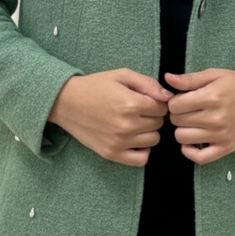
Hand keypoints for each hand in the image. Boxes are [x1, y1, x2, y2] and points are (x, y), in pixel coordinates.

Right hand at [48, 69, 171, 166]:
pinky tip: (134, 139)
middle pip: (158, 124)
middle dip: (152, 115)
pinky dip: (142, 150)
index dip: (157, 101)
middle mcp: (127, 125)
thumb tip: (168, 97)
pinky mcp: (112, 154)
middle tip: (138, 109)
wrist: (66, 102)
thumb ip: (148, 84)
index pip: (162, 107)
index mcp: (131, 103)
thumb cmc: (95, 86)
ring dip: (148, 131)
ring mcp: (120, 142)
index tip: (146, 99)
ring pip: (153, 140)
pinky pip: (141, 160)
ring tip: (135, 122)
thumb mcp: (122, 75)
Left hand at [165, 69, 234, 164]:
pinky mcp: (226, 148)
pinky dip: (190, 151)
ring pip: (182, 138)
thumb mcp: (214, 74)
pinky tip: (193, 141)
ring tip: (192, 122)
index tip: (182, 99)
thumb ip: (190, 79)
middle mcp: (215, 118)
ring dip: (182, 130)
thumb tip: (167, 78)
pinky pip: (199, 158)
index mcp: (211, 97)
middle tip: (188, 109)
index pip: (175, 105)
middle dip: (178, 114)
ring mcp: (221, 135)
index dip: (174, 101)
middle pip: (177, 121)